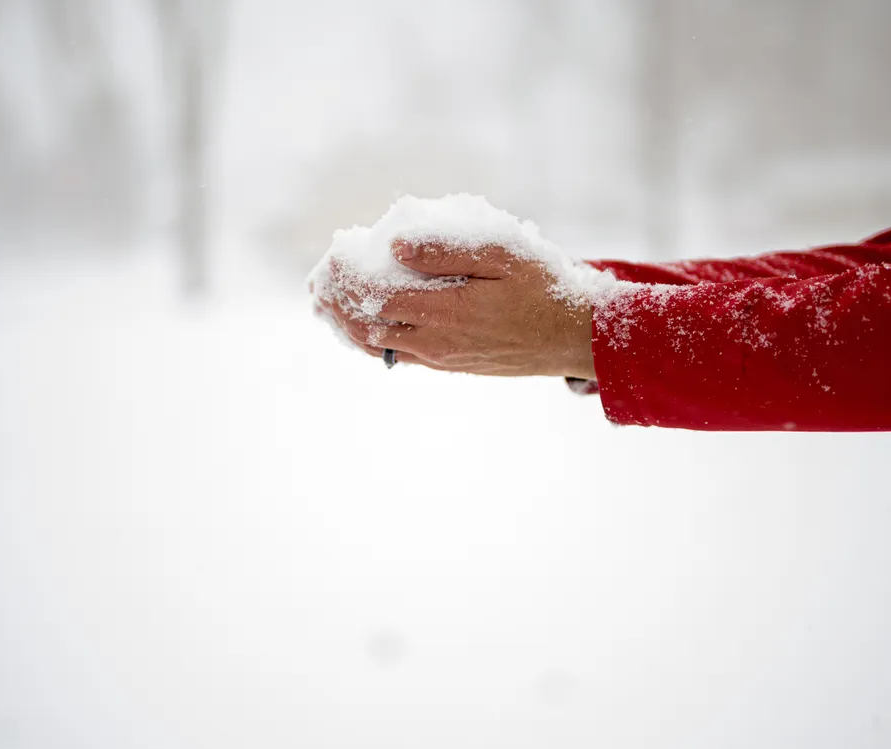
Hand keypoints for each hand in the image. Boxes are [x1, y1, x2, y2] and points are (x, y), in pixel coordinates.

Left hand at [317, 240, 595, 378]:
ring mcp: (441, 357)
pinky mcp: (450, 365)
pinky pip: (398, 355)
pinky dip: (371, 340)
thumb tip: (395, 242)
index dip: (347, 275)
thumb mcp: (503, 254)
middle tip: (316, 282)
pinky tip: (363, 328)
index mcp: (444, 310)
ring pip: (378, 345)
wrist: (575, 338)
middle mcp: (435, 340)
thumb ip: (447, 249)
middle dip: (336, 302)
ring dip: (347, 324)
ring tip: (325, 306)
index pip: (376, 293)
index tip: (331, 253)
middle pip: (367, 323)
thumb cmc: (544, 287)